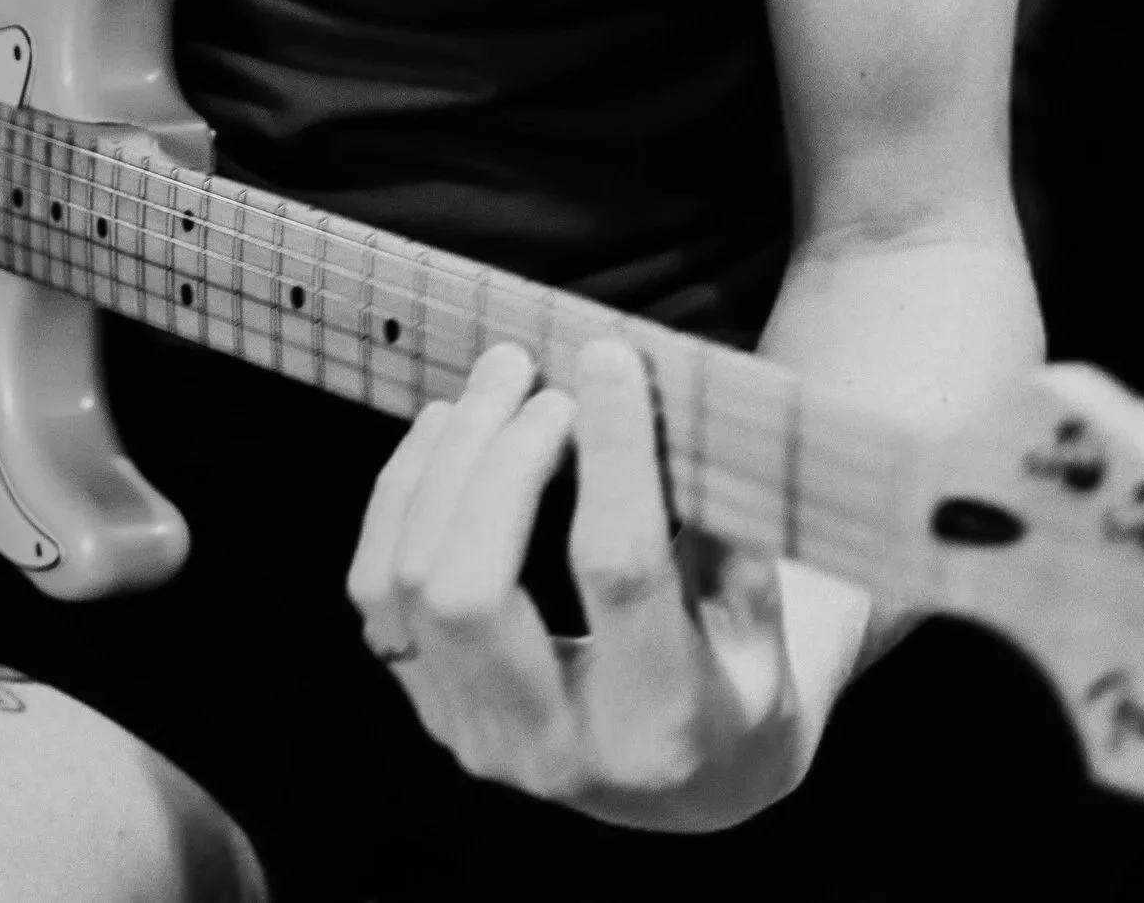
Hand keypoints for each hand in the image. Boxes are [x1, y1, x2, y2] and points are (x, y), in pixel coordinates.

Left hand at [346, 340, 817, 832]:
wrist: (693, 785)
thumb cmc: (743, 681)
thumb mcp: (767, 622)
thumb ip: (722, 528)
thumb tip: (648, 402)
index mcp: (659, 726)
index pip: (615, 570)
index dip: (611, 453)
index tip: (609, 359)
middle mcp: (550, 748)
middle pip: (469, 586)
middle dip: (494, 462)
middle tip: (538, 379)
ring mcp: (470, 734)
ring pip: (406, 580)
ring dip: (442, 463)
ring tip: (494, 383)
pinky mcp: (427, 705)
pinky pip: (376, 587)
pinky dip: (401, 494)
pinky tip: (443, 431)